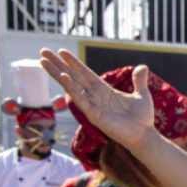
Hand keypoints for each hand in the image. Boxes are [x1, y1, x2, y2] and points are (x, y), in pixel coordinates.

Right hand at [39, 49, 155, 150]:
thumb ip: (138, 81)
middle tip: (43, 52)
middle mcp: (95, 96)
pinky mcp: (93, 114)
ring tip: (43, 61)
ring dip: (57, 73)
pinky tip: (63, 77)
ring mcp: (92, 105)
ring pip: (71, 85)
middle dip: (58, 64)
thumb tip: (142, 67)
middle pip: (73, 76)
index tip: (61, 51)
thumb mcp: (141, 94)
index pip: (84, 73)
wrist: (144, 135)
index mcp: (104, 90)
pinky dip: (71, 89)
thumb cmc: (142, 118)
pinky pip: (80, 99)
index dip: (73, 62)